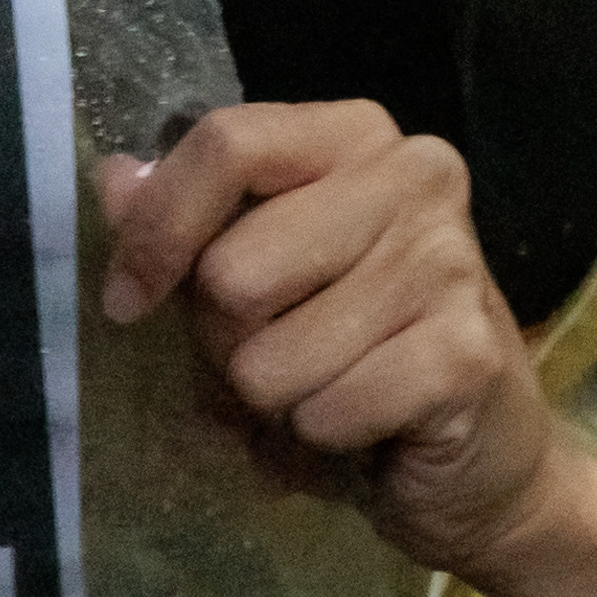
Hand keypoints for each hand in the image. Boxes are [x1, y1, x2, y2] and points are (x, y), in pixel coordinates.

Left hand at [97, 101, 567, 581]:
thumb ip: (188, 228)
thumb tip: (112, 179)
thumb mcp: (258, 282)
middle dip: (229, 342)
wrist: (483, 456)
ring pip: (268, 358)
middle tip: (281, 359)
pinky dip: (325, 440)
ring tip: (329, 395)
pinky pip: (324, 412)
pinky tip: (370, 430)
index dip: (157, 231)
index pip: (228, 145)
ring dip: (279, 402)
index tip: (127, 302)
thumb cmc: (358, 355)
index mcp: (358, 139)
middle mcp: (417, 179)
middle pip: (232, 269)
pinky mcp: (467, 352)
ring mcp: (450, 263)